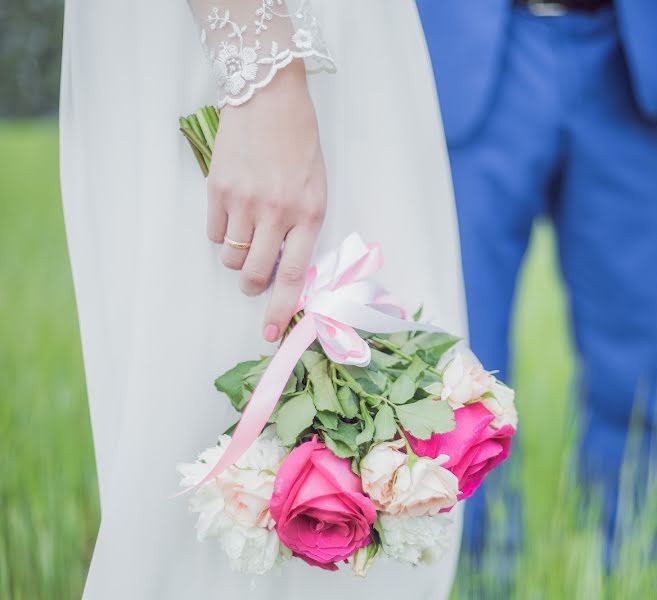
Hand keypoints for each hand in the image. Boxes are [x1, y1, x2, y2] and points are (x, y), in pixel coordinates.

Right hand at [206, 60, 325, 341]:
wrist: (270, 97)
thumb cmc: (299, 143)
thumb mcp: (316, 187)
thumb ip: (303, 227)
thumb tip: (284, 267)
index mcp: (310, 213)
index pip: (294, 274)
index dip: (280, 308)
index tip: (271, 332)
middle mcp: (277, 212)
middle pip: (254, 274)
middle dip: (252, 287)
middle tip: (253, 279)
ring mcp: (244, 201)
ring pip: (231, 258)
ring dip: (236, 257)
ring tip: (246, 232)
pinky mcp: (218, 189)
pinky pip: (212, 233)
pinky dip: (220, 233)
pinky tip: (231, 211)